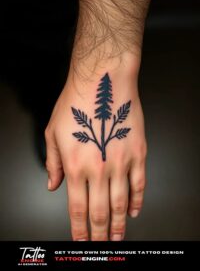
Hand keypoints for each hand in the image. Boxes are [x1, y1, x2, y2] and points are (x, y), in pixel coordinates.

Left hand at [45, 57, 146, 240]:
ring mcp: (121, 163)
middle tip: (101, 246)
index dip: (79, 230)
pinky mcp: (138, 154)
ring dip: (119, 225)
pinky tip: (134, 211)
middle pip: (100, 212)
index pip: (77, 209)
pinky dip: (137, 201)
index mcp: (75, 166)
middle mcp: (98, 170)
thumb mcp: (53, 133)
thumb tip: (53, 185)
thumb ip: (53, 163)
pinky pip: (139, 185)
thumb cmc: (77, 104)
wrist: (103, 83)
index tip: (82, 241)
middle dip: (100, 234)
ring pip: (121, 204)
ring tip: (118, 237)